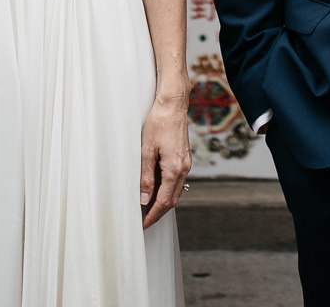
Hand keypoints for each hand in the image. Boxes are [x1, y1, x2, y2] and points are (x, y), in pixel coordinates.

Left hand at [138, 92, 191, 230]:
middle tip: (144, 221)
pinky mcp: (184, 157)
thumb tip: (144, 199)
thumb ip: (146, 176)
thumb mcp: (146, 150)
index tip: (143, 224)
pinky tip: (156, 189)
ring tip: (147, 208)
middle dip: (158, 213)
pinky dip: (167, 190)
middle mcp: (184, 168)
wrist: (173, 104)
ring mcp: (186, 163)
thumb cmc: (159, 122)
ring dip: (162, 202)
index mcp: (174, 169)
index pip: (164, 201)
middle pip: (172, 200)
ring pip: (176, 191)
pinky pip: (177, 180)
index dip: (153, 215)